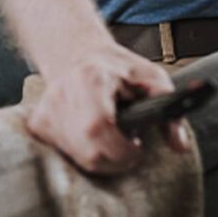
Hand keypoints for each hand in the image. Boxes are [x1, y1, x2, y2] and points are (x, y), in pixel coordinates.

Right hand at [25, 40, 182, 174]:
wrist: (77, 56)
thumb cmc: (119, 69)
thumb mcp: (152, 78)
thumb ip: (170, 109)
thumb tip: (179, 145)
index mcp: (90, 79)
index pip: (99, 129)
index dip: (122, 149)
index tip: (137, 145)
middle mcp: (61, 95)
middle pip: (90, 153)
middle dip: (117, 158)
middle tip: (129, 144)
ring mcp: (45, 112)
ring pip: (79, 159)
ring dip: (102, 157)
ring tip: (111, 135)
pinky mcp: (38, 125)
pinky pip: (66, 155)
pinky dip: (85, 153)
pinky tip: (91, 136)